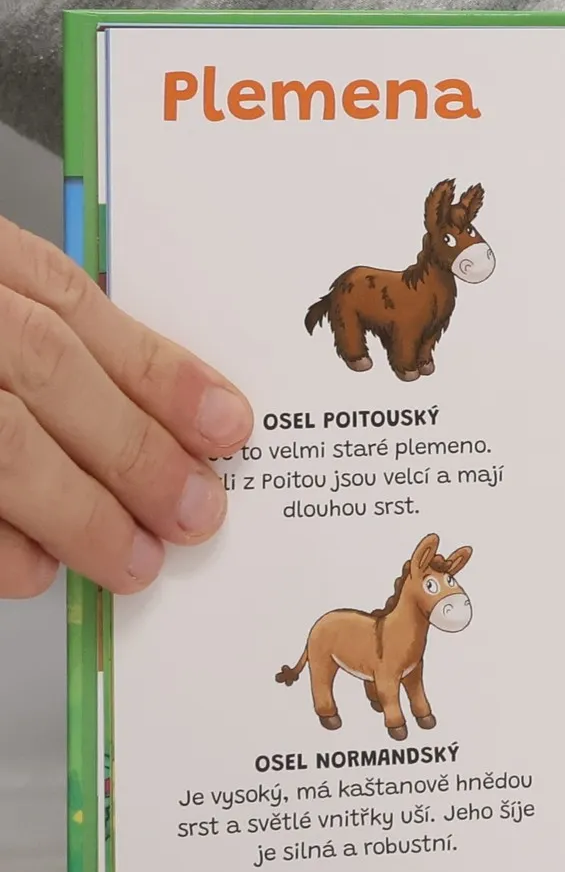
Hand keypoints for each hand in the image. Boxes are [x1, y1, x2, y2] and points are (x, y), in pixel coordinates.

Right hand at [0, 213, 250, 596]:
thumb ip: (37, 333)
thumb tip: (166, 412)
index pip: (64, 301)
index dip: (157, 369)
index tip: (228, 426)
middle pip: (38, 366)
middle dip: (131, 449)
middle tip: (193, 514)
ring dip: (75, 509)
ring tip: (131, 560)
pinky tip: (29, 570)